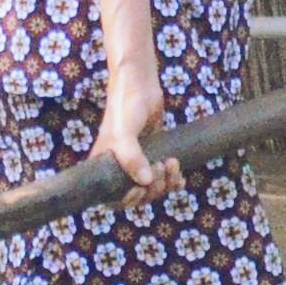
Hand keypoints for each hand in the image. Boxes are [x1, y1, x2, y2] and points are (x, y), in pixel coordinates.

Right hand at [92, 50, 178, 199]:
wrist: (141, 84)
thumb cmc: (124, 107)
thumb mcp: (123, 133)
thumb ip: (131, 157)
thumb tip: (146, 182)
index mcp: (105, 167)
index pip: (115, 199)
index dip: (130, 200)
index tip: (141, 187)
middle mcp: (120, 169)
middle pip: (139, 197)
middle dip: (153, 189)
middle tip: (161, 167)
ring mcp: (139, 163)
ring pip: (154, 189)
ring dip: (166, 183)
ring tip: (172, 164)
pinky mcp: (155, 156)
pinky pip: (165, 179)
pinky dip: (174, 181)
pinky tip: (180, 177)